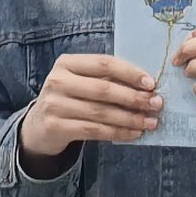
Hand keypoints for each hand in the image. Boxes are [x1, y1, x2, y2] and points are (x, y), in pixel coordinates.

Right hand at [19, 52, 160, 170]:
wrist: (39, 126)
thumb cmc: (70, 99)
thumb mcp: (82, 82)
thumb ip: (107, 80)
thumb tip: (146, 87)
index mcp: (67, 63)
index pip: (104, 63)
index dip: (130, 73)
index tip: (151, 84)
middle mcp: (58, 81)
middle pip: (103, 89)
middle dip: (134, 98)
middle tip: (156, 104)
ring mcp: (54, 104)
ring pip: (101, 112)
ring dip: (130, 118)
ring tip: (150, 122)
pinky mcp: (56, 126)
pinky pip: (94, 130)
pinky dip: (118, 132)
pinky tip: (134, 133)